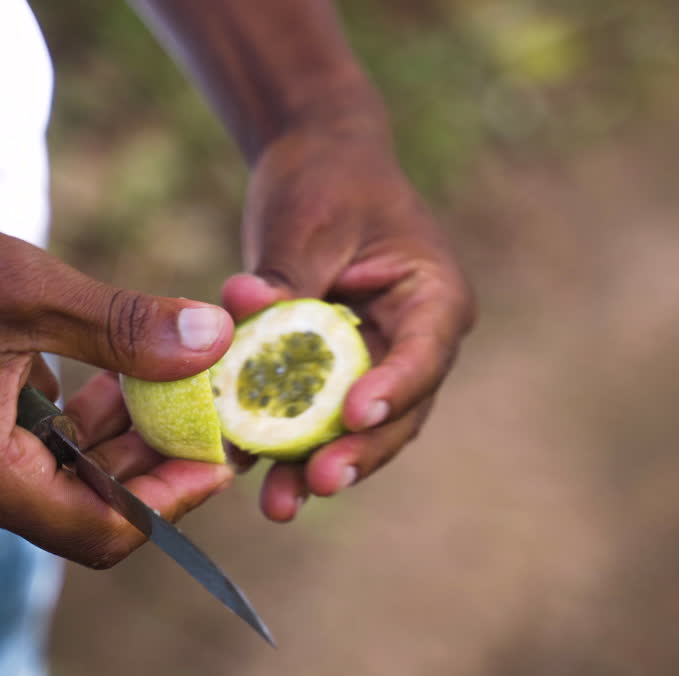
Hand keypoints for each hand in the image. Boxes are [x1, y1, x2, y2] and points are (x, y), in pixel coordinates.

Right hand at [0, 197, 234, 566]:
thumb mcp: (20, 288)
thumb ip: (122, 325)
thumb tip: (216, 339)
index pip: (104, 528)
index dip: (175, 497)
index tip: (222, 450)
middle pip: (87, 509)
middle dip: (155, 461)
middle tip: (209, 408)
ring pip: (59, 481)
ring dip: (116, 438)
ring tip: (169, 381)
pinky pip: (25, 459)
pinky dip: (72, 427)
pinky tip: (108, 376)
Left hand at [222, 127, 476, 521]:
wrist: (316, 168)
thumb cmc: (326, 184)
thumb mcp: (307, 222)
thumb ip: (285, 275)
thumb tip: (244, 303)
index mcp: (434, 295)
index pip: (423, 353)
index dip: (393, 390)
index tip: (355, 416)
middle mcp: (417, 340)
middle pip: (398, 412)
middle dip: (357, 452)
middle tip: (319, 482)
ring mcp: (379, 364)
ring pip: (359, 430)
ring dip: (319, 465)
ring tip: (280, 504)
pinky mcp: (338, 378)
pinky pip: (318, 419)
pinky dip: (287, 444)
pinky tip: (252, 474)